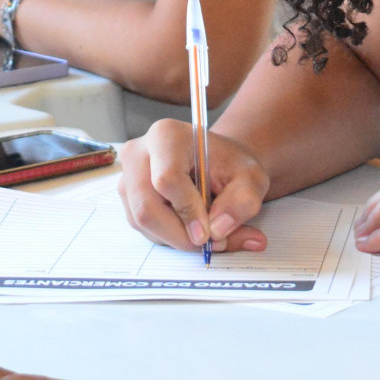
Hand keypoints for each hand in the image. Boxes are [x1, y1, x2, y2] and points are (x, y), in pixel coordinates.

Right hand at [119, 120, 269, 254]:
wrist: (215, 163)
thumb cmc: (230, 166)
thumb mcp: (251, 178)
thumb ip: (242, 202)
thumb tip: (218, 231)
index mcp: (166, 136)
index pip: (166, 179)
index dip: (187, 211)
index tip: (209, 234)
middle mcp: (138, 153)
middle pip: (146, 207)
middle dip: (180, 235)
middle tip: (212, 244)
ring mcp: (128, 176)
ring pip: (142, 222)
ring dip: (177, 239)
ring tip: (209, 235)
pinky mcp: (127, 198)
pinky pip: (143, 228)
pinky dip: (170, 237)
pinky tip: (192, 229)